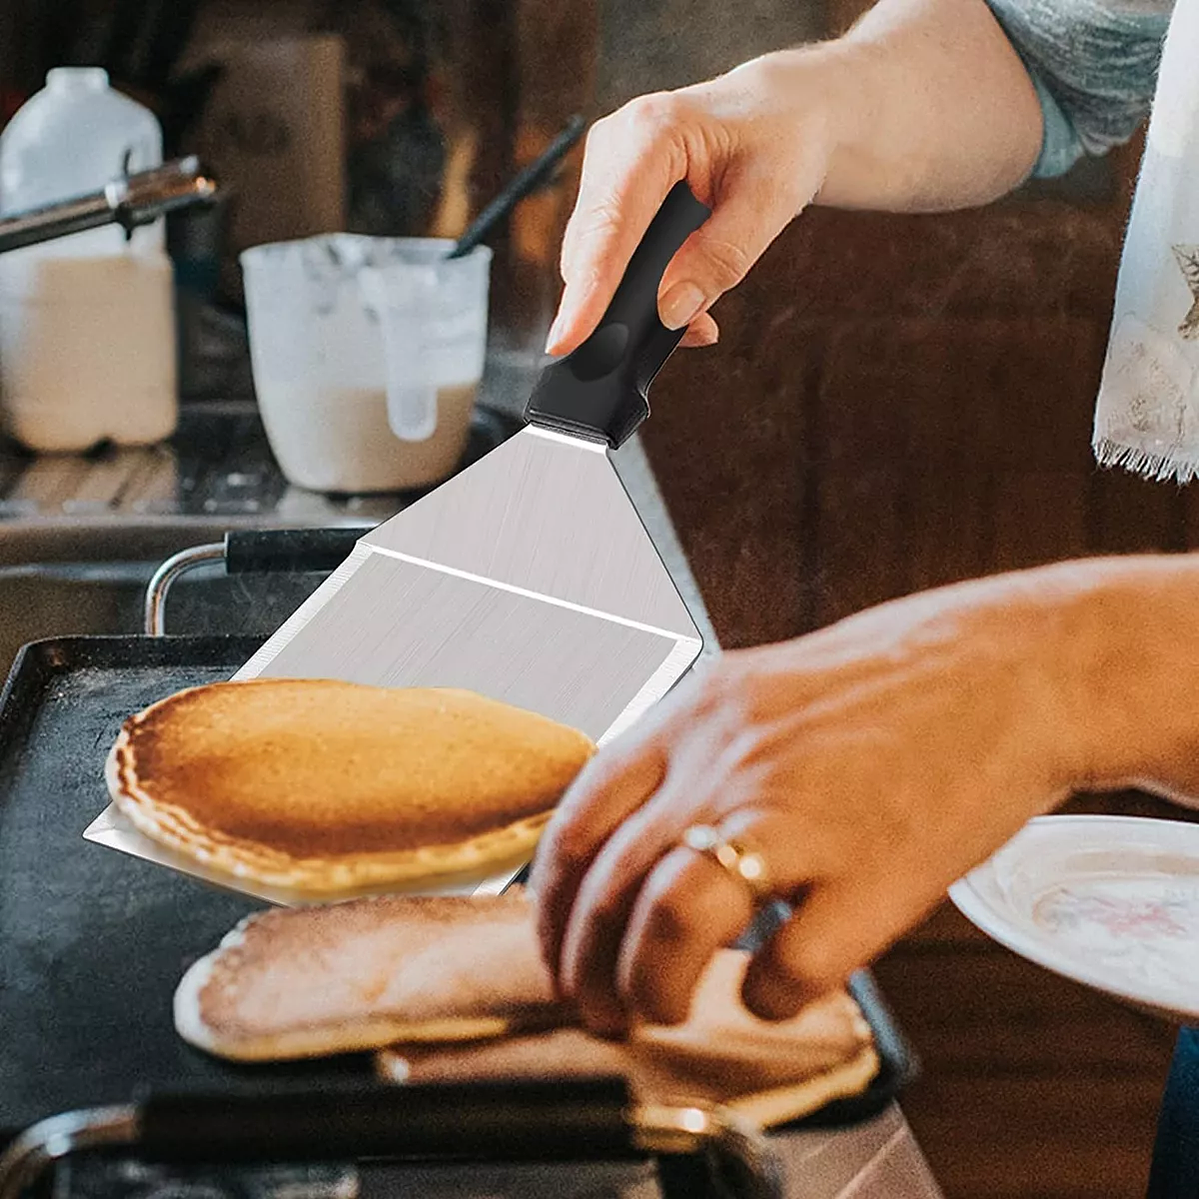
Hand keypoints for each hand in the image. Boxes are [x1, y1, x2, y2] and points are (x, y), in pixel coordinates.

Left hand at [531, 569, 1093, 1034]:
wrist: (1007, 670)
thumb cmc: (885, 684)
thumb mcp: (757, 688)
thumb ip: (690, 754)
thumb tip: (636, 840)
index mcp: (697, 715)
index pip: (580, 819)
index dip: (551, 902)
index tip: (557, 943)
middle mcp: (731, 762)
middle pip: (611, 884)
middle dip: (581, 967)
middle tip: (592, 1006)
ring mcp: (800, 817)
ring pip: (670, 925)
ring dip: (646, 987)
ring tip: (654, 1010)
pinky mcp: (875, 873)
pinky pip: (790, 967)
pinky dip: (763, 999)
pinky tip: (766, 992)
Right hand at [545, 50, 836, 354]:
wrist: (779, 112)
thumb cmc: (781, 141)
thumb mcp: (771, 200)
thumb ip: (721, 258)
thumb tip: (670, 314)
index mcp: (651, 132)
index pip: (609, 223)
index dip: (589, 288)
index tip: (569, 341)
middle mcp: (614, 147)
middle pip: (589, 252)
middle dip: (620, 309)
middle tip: (683, 339)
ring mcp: (605, 173)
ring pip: (595, 264)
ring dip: (638, 304)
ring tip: (701, 321)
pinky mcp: (608, 198)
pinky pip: (610, 261)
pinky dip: (643, 291)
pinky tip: (686, 301)